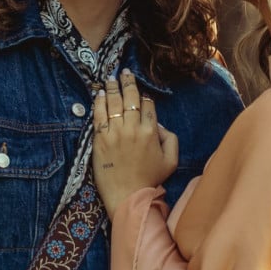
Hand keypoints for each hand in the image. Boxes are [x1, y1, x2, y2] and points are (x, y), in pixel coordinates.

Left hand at [92, 69, 177, 216]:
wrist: (128, 196)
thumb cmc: (151, 180)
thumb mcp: (171, 161)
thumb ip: (171, 139)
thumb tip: (160, 125)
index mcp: (151, 132)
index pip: (148, 105)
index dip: (145, 95)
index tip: (141, 91)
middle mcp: (133, 128)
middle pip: (130, 99)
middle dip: (128, 82)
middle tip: (124, 72)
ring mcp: (115, 133)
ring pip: (114, 103)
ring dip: (112, 88)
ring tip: (110, 78)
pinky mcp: (100, 140)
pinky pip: (99, 116)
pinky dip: (100, 102)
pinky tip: (100, 94)